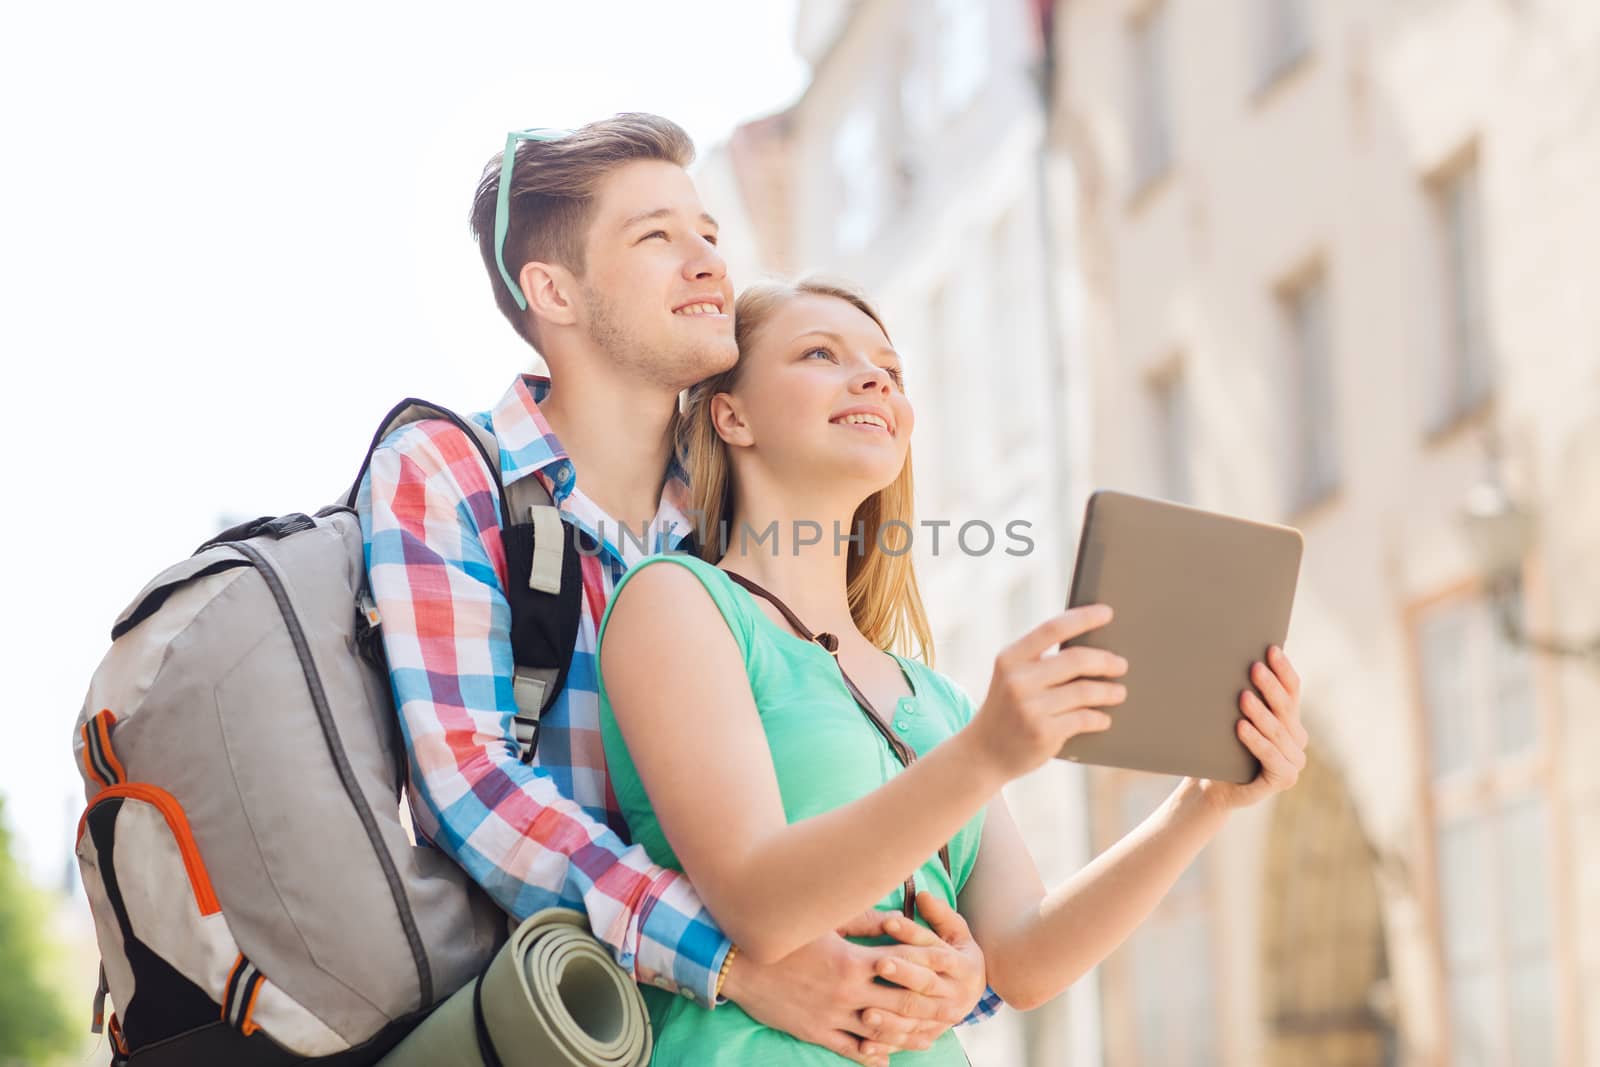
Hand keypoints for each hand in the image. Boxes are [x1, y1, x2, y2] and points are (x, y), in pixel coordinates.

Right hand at [720, 918, 967, 1066]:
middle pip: (901, 1003)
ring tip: (930, 1035)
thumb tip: (896, 917)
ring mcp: (832, 1016)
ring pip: (882, 1032)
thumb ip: (863, 921)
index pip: (904, 963)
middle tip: (955, 1005)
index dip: (931, 962)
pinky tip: (887, 1057)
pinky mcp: (816, 1032)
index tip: (953, 961)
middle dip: (931, 1004)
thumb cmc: (783, 936)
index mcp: (852, 962)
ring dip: (909, 1034)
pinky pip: (851, 1049)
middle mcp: (847, 993)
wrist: (739, 964)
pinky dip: (872, 1054)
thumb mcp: (823, 922)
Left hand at [841, 892, 988, 1048]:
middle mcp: (956, 994)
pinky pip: (906, 1041)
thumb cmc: (956, 952)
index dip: (912, 935)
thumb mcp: (956, 931)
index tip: (887, 922)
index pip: (936, 950)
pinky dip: (886, 1044)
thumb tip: (923, 894)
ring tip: (865, 1012)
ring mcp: (943, 1018)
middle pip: (926, 984)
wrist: (972, 990)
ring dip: (890, 1016)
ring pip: (915, 1018)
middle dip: (902, 974)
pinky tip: (865, 1045)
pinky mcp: (929, 1035)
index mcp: (964, 966)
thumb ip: (940, 914)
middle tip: (878, 964)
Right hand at [965, 605, 1126, 780]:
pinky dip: (1099, 718)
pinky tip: (1103, 718)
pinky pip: (1084, 718)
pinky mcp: (1043, 733)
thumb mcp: (1012, 678)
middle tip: (1121, 664)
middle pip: (1076, 659)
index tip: (1107, 612)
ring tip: (1118, 692)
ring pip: (1085, 691)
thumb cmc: (1007, 709)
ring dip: (1109, 691)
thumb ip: (1040, 662)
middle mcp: (1017, 680)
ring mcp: (1030, 708)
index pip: (1052, 629)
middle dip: (1105, 661)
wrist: (983, 753)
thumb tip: (1092, 649)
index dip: (1083, 618)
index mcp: (1010, 658)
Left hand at [1195, 646, 1307, 810]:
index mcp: (1290, 719)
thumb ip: (1246, 695)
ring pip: (1276, 731)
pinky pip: (1270, 756)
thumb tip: (1237, 657)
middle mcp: (1297, 738)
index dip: (1283, 670)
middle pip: (1285, 708)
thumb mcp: (1236, 717)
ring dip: (1260, 713)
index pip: (1292, 690)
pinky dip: (1256, 741)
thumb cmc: (1223, 746)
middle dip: (1269, 686)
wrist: (1214, 785)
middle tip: (1254, 668)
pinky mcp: (1285, 778)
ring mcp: (1294, 760)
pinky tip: (1241, 727)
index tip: (1271, 649)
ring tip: (1243, 697)